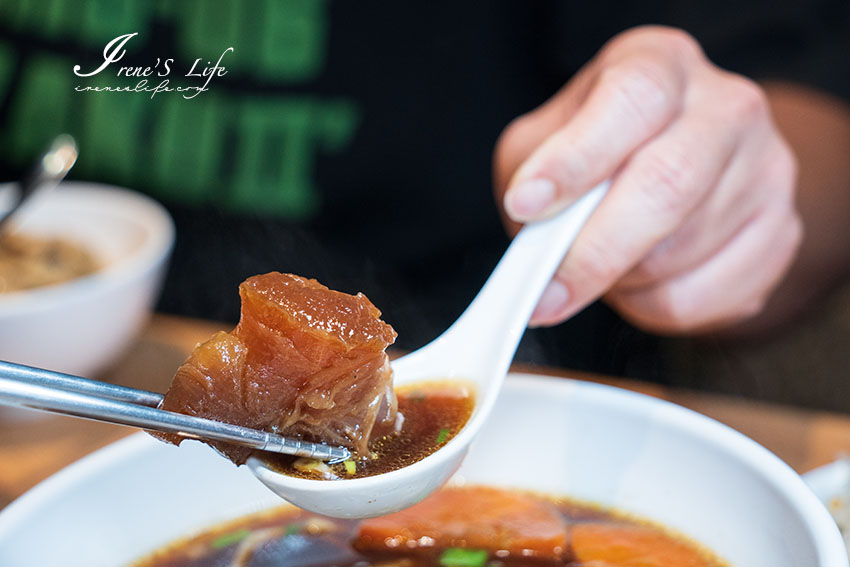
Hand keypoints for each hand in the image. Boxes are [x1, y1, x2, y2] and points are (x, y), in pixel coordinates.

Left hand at [494, 26, 801, 333]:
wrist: (673, 172)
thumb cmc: (595, 154)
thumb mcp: (545, 140)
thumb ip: (532, 172)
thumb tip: (534, 220)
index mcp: (661, 64)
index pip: (632, 101)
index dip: (575, 159)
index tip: (526, 204)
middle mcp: (726, 107)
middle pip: (668, 185)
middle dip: (594, 251)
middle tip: (546, 290)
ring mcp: (766, 170)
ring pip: (680, 253)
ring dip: (620, 281)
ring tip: (600, 265)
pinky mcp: (779, 234)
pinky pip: (704, 297)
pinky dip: (652, 307)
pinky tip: (639, 283)